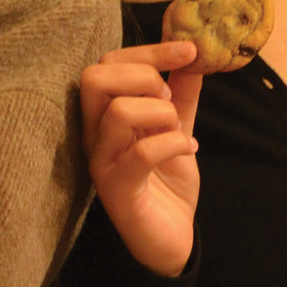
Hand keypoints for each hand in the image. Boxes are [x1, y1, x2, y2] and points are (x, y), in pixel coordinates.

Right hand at [80, 41, 201, 277]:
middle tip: (170, 99)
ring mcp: (101, 162)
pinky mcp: (118, 190)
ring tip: (177, 130)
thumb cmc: (166, 181)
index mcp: (103, 114)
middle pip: (95, 78)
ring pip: (118, 112)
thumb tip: (193, 54)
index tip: (189, 51)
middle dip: (144, 76)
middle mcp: (93, 134)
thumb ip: (181, 93)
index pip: (107, 63)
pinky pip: (141, 153)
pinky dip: (173, 144)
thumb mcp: (177, 127)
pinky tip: (189, 149)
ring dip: (161, 113)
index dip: (149, 50)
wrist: (170, 237)